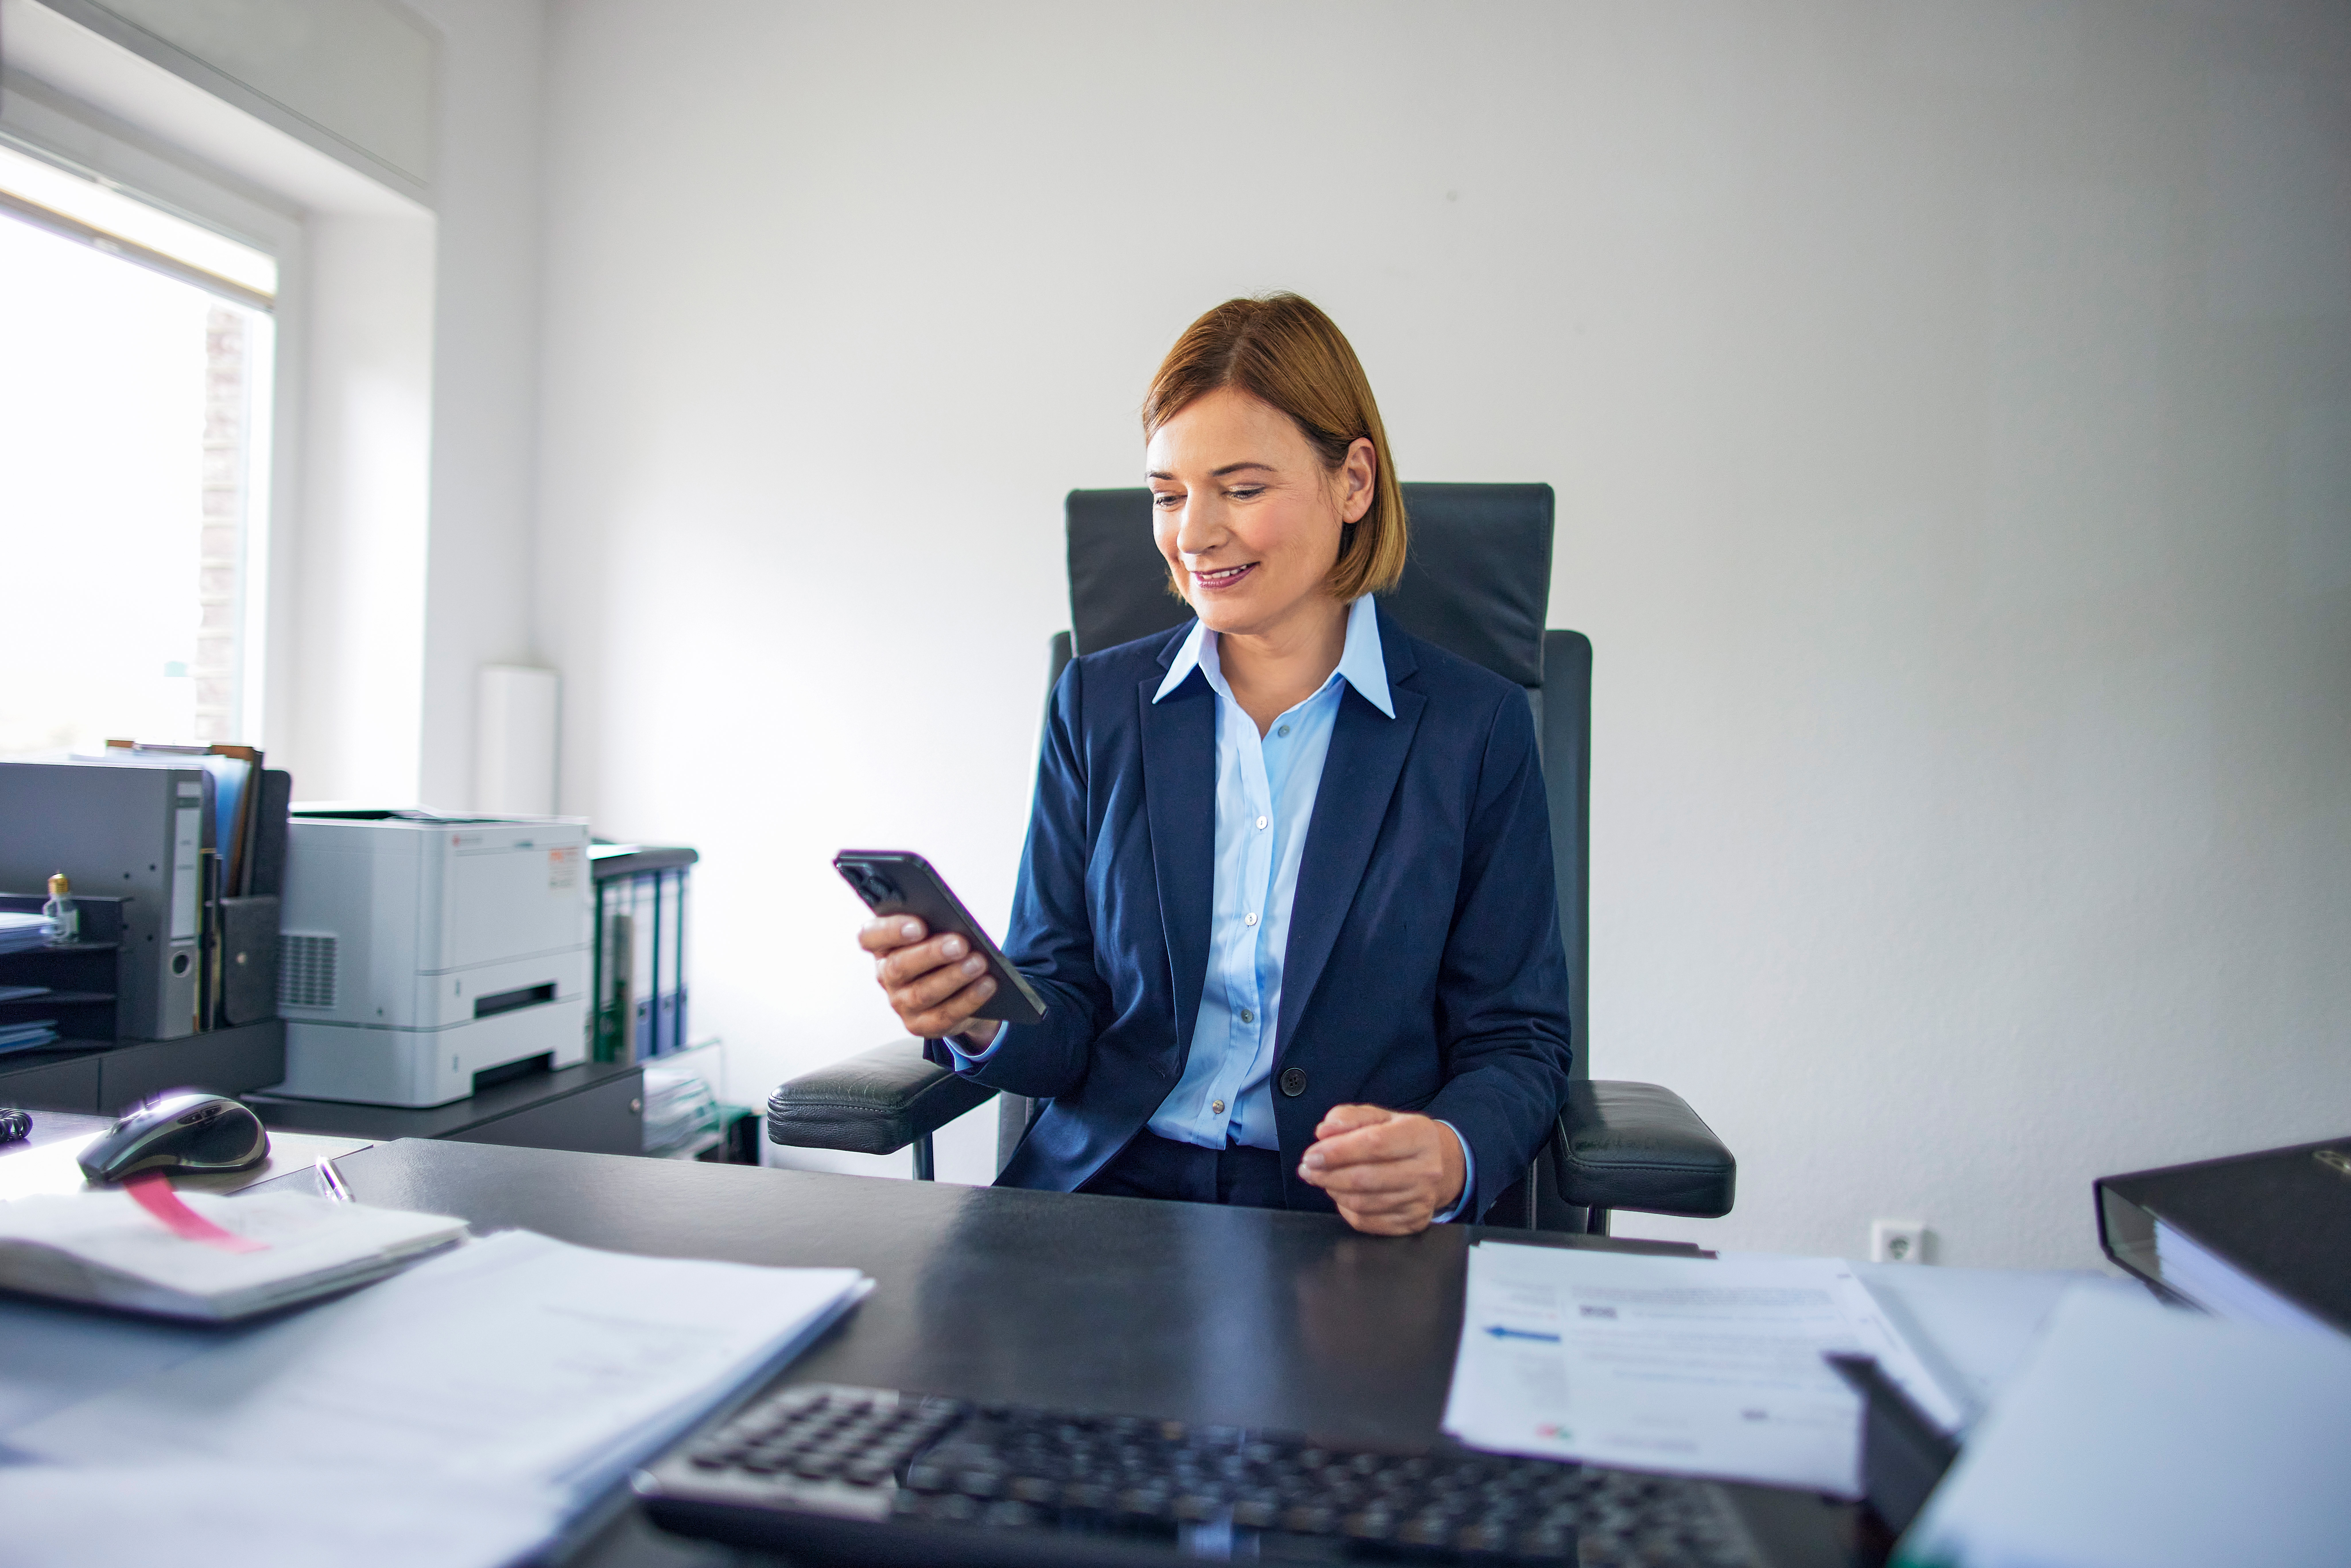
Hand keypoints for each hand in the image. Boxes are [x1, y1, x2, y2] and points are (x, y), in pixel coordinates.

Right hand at [857, 916, 1002, 1047]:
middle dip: (932, 954)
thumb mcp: (934, 935)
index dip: (891, 930)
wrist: (954, 991)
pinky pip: (944, 1015)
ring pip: (923, 993)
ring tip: (979, 963)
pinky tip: (987, 984)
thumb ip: (936, 926)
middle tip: (961, 944)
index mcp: (883, 947)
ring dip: (954, 977)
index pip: (870, 936)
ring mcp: (900, 1003)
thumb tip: (955, 923)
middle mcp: (886, 976)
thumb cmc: (941, 953)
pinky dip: (968, 999)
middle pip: (899, 966)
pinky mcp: (920, 1025)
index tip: (919, 925)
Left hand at [1296, 1105, 1466, 1234]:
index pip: (1373, 1144)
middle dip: (1327, 1175)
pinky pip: (1367, 1222)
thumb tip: (1324, 1132)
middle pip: (1365, 1178)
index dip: (1337, 1152)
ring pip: (1363, 1203)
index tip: (1311, 1155)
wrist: (1439, 1164)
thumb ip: (1349, 1117)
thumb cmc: (1401, 1137)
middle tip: (1308, 1169)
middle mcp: (1427, 1170)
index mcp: (1420, 1136)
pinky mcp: (1414, 1222)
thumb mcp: (1379, 1116)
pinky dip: (1347, 1209)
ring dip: (1334, 1191)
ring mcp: (1422, 1200)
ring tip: (1323, 1179)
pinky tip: (1342, 1195)